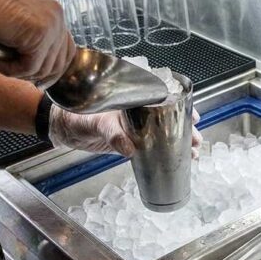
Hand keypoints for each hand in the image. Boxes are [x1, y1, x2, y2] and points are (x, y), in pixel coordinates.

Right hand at [0, 0, 74, 84]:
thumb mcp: (12, 20)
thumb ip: (30, 37)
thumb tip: (39, 67)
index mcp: (51, 7)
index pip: (65, 47)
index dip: (51, 67)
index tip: (35, 79)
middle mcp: (56, 13)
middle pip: (60, 60)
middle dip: (38, 75)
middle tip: (15, 78)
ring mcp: (51, 22)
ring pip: (44, 67)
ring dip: (19, 73)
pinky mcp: (39, 33)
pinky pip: (30, 67)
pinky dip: (10, 70)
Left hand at [49, 107, 202, 157]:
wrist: (63, 129)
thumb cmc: (78, 116)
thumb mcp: (97, 122)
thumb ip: (113, 134)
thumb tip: (130, 149)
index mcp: (135, 98)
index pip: (166, 98)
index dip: (183, 107)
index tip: (194, 117)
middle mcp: (140, 110)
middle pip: (171, 117)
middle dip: (187, 128)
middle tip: (197, 141)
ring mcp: (138, 127)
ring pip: (166, 132)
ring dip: (181, 142)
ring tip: (194, 153)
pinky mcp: (132, 142)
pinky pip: (154, 146)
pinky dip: (167, 153)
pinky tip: (179, 161)